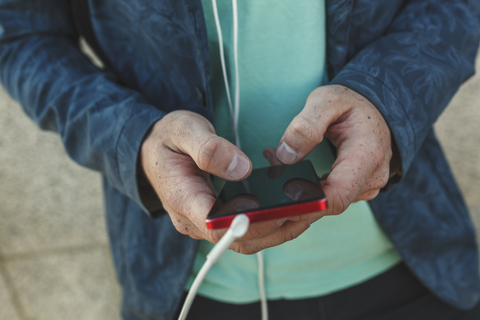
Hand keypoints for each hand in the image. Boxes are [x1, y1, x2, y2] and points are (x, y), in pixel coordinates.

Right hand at [141, 110, 312, 253]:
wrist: (153, 148)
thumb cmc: (168, 138)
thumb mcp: (185, 130)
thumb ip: (210, 149)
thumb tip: (242, 170)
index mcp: (182, 198)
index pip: (218, 226)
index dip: (252, 224)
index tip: (282, 211)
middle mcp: (192, 219)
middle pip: (238, 239)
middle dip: (275, 228)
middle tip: (308, 209)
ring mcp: (203, 223)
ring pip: (245, 240)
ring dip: (277, 229)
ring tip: (307, 210)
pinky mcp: (214, 219)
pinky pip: (244, 231)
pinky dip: (268, 223)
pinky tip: (289, 208)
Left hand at [275, 85, 391, 217]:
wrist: (375, 108)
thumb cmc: (352, 103)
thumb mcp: (326, 101)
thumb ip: (305, 125)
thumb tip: (286, 156)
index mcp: (366, 155)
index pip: (337, 196)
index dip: (306, 204)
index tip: (281, 196)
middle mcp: (371, 177)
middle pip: (328, 203)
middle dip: (296, 194)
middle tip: (271, 169)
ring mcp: (367, 186)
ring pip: (327, 201)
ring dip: (300, 189)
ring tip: (277, 160)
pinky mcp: (358, 189)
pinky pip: (331, 196)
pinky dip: (310, 187)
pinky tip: (293, 171)